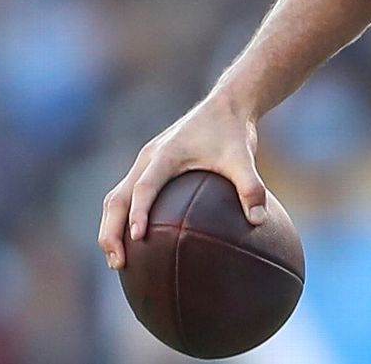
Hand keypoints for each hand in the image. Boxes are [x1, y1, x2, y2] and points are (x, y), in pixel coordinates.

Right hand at [98, 97, 267, 269]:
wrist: (226, 106)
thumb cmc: (233, 132)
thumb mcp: (244, 158)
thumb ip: (251, 187)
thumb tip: (259, 221)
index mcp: (166, 154)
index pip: (145, 186)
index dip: (139, 212)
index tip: (137, 238)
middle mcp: (148, 158)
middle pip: (116, 198)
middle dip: (111, 231)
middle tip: (118, 263)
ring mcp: (145, 163)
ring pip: (116, 198)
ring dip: (111, 228)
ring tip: (118, 262)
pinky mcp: (150, 169)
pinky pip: (128, 196)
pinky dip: (124, 219)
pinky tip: (136, 245)